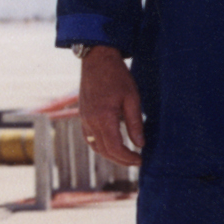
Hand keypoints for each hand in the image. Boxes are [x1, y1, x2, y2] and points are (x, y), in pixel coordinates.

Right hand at [77, 45, 142, 165]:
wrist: (97, 61)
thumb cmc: (117, 77)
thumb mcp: (132, 98)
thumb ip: (135, 123)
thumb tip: (140, 144)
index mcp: (103, 118)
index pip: (115, 148)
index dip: (128, 157)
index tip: (141, 160)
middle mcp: (90, 122)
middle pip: (104, 151)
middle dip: (120, 159)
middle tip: (136, 162)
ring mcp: (84, 120)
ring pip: (95, 146)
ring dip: (110, 155)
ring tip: (126, 156)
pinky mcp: (83, 116)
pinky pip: (89, 138)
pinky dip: (100, 146)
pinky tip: (111, 146)